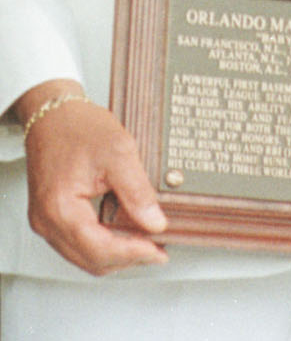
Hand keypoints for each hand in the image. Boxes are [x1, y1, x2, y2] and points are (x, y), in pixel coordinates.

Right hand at [17, 80, 166, 274]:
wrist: (54, 115)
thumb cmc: (79, 128)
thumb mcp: (119, 153)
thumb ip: (137, 191)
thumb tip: (155, 223)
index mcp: (60, 208)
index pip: (99, 249)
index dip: (133, 254)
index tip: (160, 250)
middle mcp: (47, 221)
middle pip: (90, 259)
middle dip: (127, 258)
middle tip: (159, 249)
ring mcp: (46, 221)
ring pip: (83, 256)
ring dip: (116, 254)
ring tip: (147, 242)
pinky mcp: (51, 217)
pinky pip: (78, 243)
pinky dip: (103, 244)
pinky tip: (126, 234)